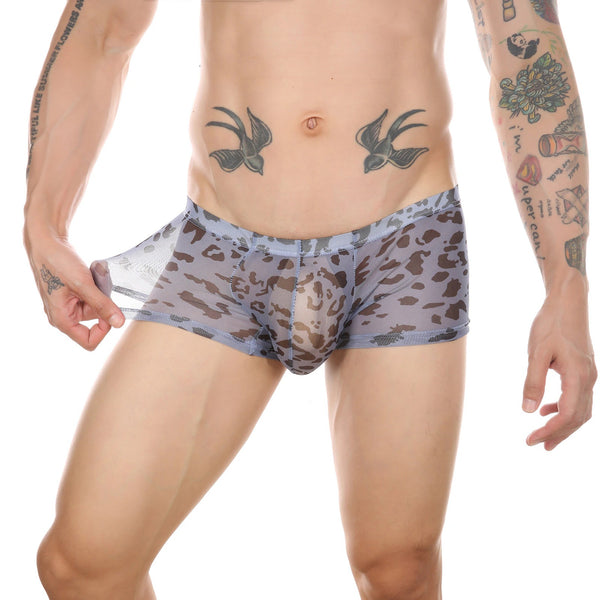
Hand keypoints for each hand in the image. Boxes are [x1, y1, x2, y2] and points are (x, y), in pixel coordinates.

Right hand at [24, 227, 124, 349]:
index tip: (109, 310)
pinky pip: (93, 296)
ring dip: (100, 292)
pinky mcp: (74, 295)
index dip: (103, 329)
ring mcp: (69, 305)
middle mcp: (65, 316)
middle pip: (95, 321)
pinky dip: (96, 286)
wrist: (46, 242)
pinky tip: (90, 274)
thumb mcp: (83, 284)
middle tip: (97, 285)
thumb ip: (102, 305)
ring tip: (93, 277)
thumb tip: (119, 323)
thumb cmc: (58, 262)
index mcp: (62, 320)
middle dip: (102, 303)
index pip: (89, 341)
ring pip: (96, 306)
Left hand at [522, 290, 596, 449]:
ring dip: (562, 425)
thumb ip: (533, 381)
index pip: (567, 414)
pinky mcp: (583, 370)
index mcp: (578, 376)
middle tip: (536, 445)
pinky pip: (578, 398)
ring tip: (542, 437)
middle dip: (558, 434)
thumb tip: (528, 411)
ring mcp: (589, 374)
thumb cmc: (551, 324)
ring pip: (580, 410)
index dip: (550, 431)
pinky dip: (563, 408)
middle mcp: (589, 379)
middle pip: (577, 418)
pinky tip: (545, 410)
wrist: (568, 302)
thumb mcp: (536, 353)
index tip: (531, 440)